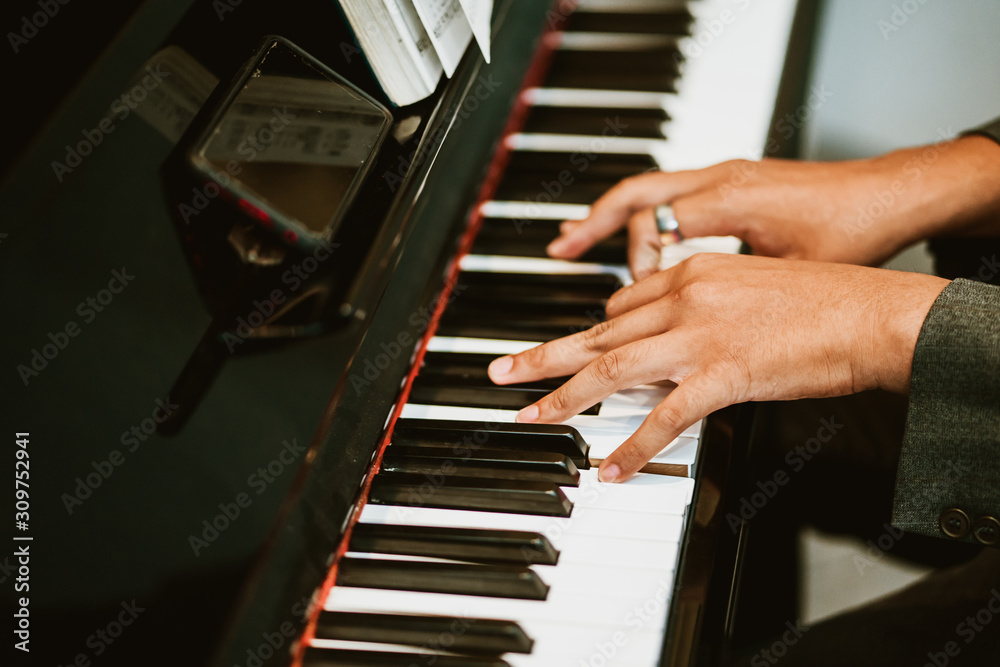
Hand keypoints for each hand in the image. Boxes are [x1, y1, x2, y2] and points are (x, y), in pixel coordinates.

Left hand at [488, 253, 949, 482]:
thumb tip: (671, 334)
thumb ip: (703, 304)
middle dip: (544, 355)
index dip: (593, 332)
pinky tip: (611, 470)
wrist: (872, 313)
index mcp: (691, 272)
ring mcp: (701, 334)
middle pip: (598, 330)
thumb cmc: (823, 300)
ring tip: (531, 417)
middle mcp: (686, 296)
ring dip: (565, 396)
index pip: (622, 302)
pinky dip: (634, 446)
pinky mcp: (725, 372)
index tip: (571, 351)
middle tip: (501, 372)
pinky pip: (666, 416)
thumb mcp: (751, 284)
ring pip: (613, 367)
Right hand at [547, 136, 999, 279]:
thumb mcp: (793, 273)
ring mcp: (724, 177)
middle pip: (634, 195)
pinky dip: (643, 216)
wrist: (892, 198)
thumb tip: (695, 341)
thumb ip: (737, 301)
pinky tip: (631, 239)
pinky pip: (672, 192)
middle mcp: (720, 180)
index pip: (653, 224)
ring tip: (573, 241)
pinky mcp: (732, 183)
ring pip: (648, 189)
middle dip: (591, 224)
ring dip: (607, 216)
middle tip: (559, 251)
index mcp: (731, 198)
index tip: (636, 301)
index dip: (635, 264)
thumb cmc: (854, 233)